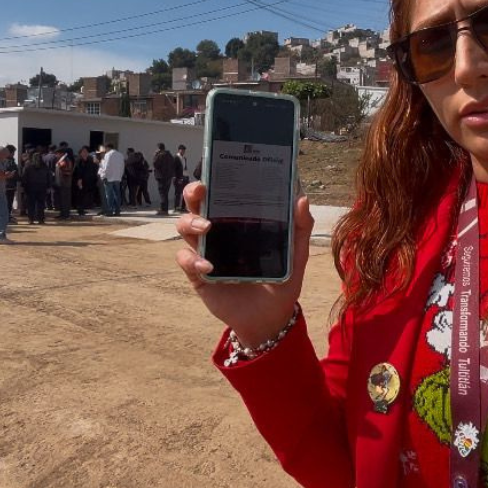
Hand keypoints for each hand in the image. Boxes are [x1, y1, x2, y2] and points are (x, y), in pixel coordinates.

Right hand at [175, 181, 313, 347]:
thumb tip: (301, 198)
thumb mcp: (296, 254)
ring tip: (207, 228)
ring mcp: (206, 252)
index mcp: (240, 222)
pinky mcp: (198, 275)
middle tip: (201, 191)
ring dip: (190, 222)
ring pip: (185, 228)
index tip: (216, 169)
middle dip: (193, 193)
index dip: (215, 179)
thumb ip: (301, 228)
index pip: (223, 194)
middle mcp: (219, 232)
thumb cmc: (282, 281)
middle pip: (197, 205)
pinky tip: (208, 266)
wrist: (271, 319)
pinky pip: (185, 260)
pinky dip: (192, 260)